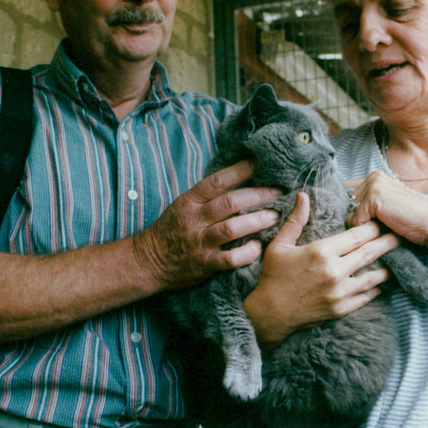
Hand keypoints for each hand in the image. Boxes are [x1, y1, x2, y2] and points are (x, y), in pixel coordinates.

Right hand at [134, 160, 281, 291]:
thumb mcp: (183, 205)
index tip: (260, 163)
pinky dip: (247, 252)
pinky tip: (259, 247)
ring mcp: (200, 243)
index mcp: (190, 201)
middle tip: (279, 192)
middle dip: (259, 195)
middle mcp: (195, 220)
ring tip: (275, 216)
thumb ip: (207, 195)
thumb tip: (239, 178)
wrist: (148, 261)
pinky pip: (230, 259)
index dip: (240, 170)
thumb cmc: (171, 230)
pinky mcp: (204, 264)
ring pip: (232, 229)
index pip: (217, 181)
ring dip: (257, 221)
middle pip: (231, 202)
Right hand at [244, 192, 396, 343]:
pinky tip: (381, 282)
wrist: (270, 314)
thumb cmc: (273, 276)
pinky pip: (366, 297)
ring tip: (397, 258)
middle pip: (369, 253)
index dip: (371, 227)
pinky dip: (376, 288)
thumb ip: (295, 220)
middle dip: (387, 242)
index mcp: (321, 252)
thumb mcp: (279, 245)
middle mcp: (334, 271)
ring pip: (373, 277)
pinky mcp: (341, 309)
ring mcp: (339, 292)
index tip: (379, 221)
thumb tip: (304, 195)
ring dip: (387, 267)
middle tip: (400, 235)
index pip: (356, 235)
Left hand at [346, 172, 427, 259]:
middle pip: (346, 203)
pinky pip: (356, 219)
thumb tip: (342, 214)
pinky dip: (366, 228)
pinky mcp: (374, 196)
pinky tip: (384, 226)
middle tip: (376, 225)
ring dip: (361, 225)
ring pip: (350, 212)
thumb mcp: (384, 208)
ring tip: (382, 225)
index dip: (348, 209)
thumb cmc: (409, 221)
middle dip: (355, 218)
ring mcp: (373, 184)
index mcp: (375, 177)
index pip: (347, 193)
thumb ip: (365, 205)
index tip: (355, 220)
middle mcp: (373, 176)